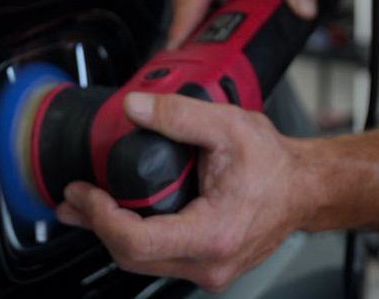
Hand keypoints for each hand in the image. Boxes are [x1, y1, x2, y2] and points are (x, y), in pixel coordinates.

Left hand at [56, 92, 303, 292]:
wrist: (304, 187)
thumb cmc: (275, 164)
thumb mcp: (226, 125)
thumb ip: (177, 114)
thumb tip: (134, 107)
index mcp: (213, 234)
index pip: (136, 242)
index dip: (100, 216)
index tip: (83, 191)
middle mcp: (210, 263)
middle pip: (131, 257)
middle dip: (96, 225)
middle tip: (73, 197)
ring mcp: (208, 269)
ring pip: (142, 262)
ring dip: (110, 232)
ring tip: (86, 205)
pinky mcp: (206, 264)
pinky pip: (159, 257)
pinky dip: (133, 236)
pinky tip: (119, 214)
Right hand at [167, 0, 315, 47]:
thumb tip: (303, 6)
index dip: (185, 29)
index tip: (180, 54)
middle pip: (185, 8)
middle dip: (195, 34)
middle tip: (214, 61)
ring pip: (186, 8)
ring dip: (199, 27)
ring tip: (217, 46)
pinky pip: (190, 4)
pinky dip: (202, 17)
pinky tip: (217, 26)